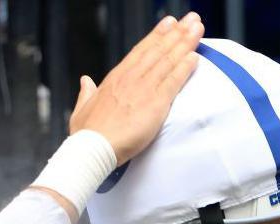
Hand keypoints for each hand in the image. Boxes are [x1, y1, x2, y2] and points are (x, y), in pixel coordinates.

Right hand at [69, 12, 204, 164]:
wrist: (93, 148)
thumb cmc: (88, 134)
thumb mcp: (81, 109)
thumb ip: (86, 93)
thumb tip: (86, 81)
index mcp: (115, 78)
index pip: (140, 51)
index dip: (157, 36)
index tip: (169, 24)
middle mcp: (131, 78)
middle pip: (158, 50)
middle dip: (177, 33)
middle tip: (191, 19)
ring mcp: (143, 89)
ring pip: (168, 60)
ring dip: (185, 43)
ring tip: (197, 28)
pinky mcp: (155, 103)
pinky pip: (173, 81)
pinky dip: (185, 67)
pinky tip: (195, 56)